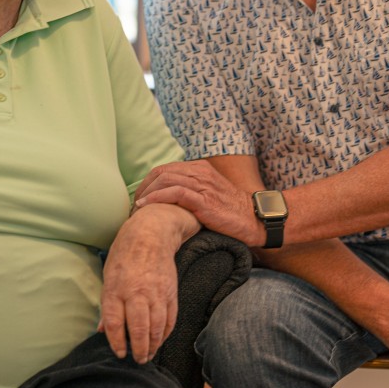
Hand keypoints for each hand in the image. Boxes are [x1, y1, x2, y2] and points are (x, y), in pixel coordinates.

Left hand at [99, 205, 187, 363]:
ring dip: (153, 345)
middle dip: (138, 349)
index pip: (115, 323)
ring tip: (148, 355)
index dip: (117, 343)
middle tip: (138, 360)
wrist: (151, 234)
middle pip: (139, 329)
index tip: (120, 353)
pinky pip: (170, 318)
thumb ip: (107, 305)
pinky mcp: (170, 292)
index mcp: (116, 289)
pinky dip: (165, 333)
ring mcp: (155, 293)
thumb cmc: (124, 255)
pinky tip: (160, 340)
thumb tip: (102, 330)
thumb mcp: (108, 276)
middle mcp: (136, 293)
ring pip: (157, 327)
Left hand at [134, 160, 263, 245]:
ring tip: (137, 207)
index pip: (165, 169)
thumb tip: (169, 198)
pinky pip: (175, 193)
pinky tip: (146, 206)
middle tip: (134, 204)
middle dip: (143, 187)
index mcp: (200, 168)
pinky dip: (157, 198)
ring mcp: (202, 184)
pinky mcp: (204, 199)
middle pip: (161, 172)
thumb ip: (193, 190)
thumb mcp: (210, 194)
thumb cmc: (231, 211)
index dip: (149, 182)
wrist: (254, 219)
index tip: (140, 197)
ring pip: (165, 179)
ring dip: (146, 193)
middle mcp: (200, 172)